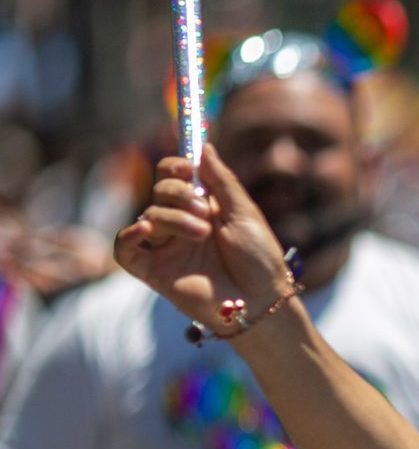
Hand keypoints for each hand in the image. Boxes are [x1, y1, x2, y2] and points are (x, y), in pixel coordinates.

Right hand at [113, 147, 291, 326]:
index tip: (187, 169)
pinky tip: (146, 230)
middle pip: (160, 191)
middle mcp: (181, 224)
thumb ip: (222, 180)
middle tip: (206, 212)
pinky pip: (125, 249)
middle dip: (179, 194)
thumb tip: (205, 147)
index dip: (174, 167)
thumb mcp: (244, 213)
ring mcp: (167, 247)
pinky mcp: (155, 271)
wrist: (262, 301)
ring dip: (174, 218)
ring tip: (202, 234)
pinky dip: (129, 236)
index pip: (172, 176)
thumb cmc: (259, 260)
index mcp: (202, 207)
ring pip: (149, 215)